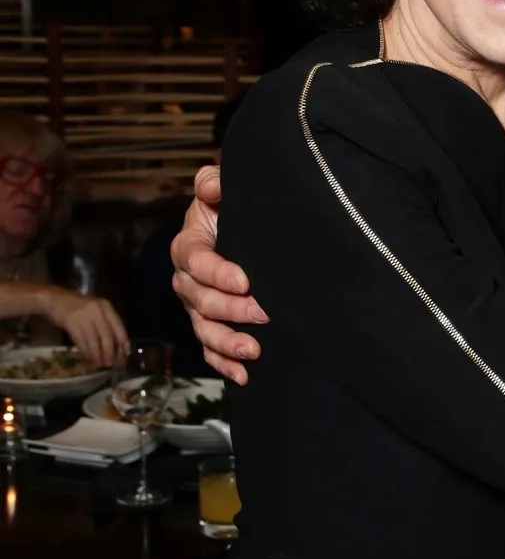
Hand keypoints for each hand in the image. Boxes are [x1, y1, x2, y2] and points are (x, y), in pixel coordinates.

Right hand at [40, 287, 128, 367]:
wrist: (52, 298)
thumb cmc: (76, 306)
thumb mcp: (95, 310)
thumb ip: (105, 323)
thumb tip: (116, 346)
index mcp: (106, 306)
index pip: (119, 327)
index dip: (123, 343)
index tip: (125, 355)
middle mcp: (97, 310)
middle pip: (107, 335)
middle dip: (110, 352)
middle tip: (110, 364)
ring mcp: (84, 316)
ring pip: (94, 340)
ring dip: (97, 355)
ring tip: (99, 365)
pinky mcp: (71, 322)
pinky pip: (81, 341)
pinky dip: (86, 351)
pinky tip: (88, 358)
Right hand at [168, 164, 266, 383]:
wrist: (239, 234)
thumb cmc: (230, 211)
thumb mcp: (221, 192)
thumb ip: (215, 183)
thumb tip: (210, 184)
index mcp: (188, 246)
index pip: (195, 260)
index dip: (216, 272)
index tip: (245, 280)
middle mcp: (187, 280)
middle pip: (200, 300)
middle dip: (230, 309)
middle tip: (262, 312)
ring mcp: (197, 307)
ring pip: (204, 329)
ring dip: (226, 342)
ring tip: (253, 350)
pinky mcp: (209, 327)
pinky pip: (210, 351)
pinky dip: (225, 364)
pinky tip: (244, 375)